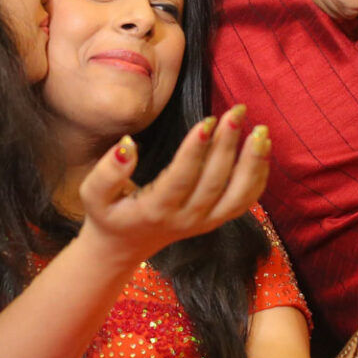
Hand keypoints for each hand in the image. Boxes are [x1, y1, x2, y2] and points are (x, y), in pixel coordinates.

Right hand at [77, 104, 270, 267]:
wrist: (123, 247)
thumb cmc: (108, 213)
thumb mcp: (93, 194)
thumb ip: (107, 171)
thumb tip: (127, 144)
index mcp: (156, 209)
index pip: (182, 177)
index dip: (196, 150)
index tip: (208, 120)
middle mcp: (185, 218)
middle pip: (214, 181)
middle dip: (228, 144)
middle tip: (237, 111)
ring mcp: (204, 222)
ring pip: (237, 196)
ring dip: (252, 163)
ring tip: (261, 132)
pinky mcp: (215, 221)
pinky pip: (244, 202)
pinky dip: (258, 178)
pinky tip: (263, 150)